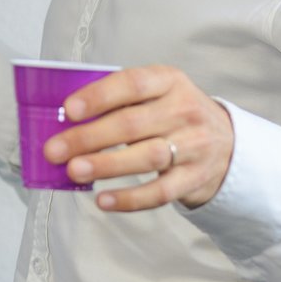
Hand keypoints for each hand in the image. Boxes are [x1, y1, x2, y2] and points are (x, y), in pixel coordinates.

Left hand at [43, 64, 235, 211]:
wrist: (226, 142)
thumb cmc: (172, 114)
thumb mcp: (156, 93)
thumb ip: (118, 101)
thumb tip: (63, 121)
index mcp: (170, 81)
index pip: (133, 84)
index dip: (100, 96)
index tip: (68, 109)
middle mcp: (185, 110)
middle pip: (132, 124)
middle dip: (89, 138)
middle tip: (54, 150)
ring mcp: (194, 146)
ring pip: (146, 157)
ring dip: (106, 165)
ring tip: (73, 171)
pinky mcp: (194, 178)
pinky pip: (160, 192)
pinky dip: (130, 198)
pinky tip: (103, 200)